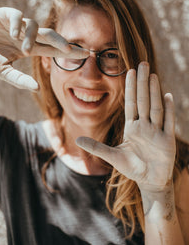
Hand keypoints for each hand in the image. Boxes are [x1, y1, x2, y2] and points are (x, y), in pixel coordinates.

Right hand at [0, 7, 87, 90]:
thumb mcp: (2, 71)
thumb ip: (19, 80)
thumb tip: (38, 89)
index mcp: (29, 48)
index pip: (53, 49)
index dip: (69, 51)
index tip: (86, 55)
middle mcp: (27, 36)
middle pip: (50, 36)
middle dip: (62, 41)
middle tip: (71, 49)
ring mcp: (17, 25)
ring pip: (34, 26)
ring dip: (31, 37)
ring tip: (23, 49)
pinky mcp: (6, 14)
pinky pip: (17, 15)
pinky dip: (17, 24)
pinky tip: (13, 33)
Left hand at [76, 62, 175, 192]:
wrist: (149, 181)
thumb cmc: (132, 167)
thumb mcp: (112, 156)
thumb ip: (96, 147)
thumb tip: (77, 140)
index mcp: (132, 127)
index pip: (130, 103)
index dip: (130, 87)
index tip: (129, 71)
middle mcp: (144, 126)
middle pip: (143, 100)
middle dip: (142, 82)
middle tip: (143, 64)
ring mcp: (156, 132)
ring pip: (155, 107)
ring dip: (154, 92)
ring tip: (152, 76)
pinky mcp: (167, 141)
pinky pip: (168, 122)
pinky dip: (168, 110)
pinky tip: (167, 95)